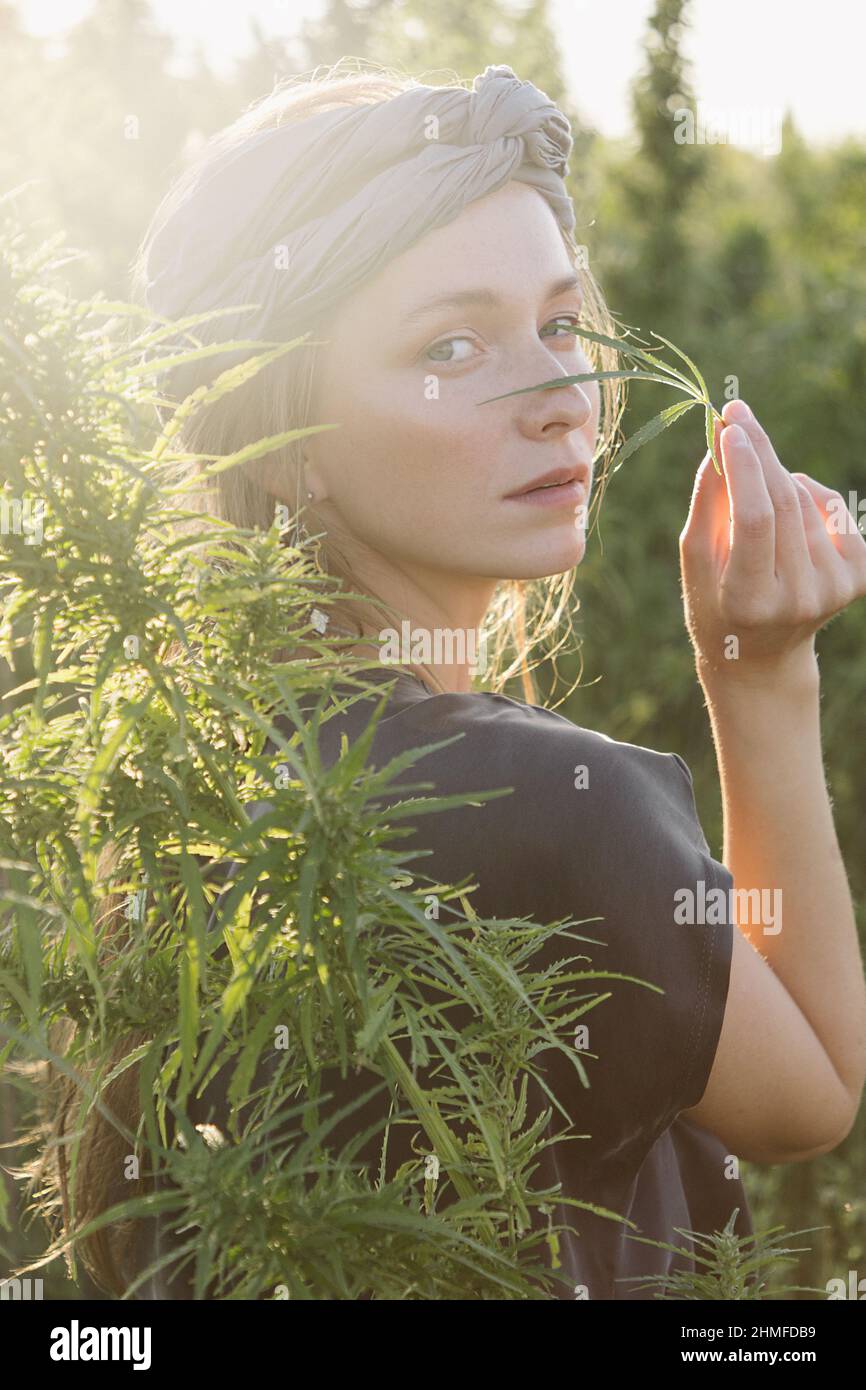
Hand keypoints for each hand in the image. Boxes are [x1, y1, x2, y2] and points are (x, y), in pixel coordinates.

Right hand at [679, 398, 865, 686]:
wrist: (762, 657)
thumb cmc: (715, 604)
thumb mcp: (696, 565)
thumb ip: (705, 508)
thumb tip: (719, 447)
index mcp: (750, 601)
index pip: (756, 521)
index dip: (745, 469)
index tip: (728, 426)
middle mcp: (799, 599)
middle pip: (784, 503)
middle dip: (758, 451)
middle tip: (737, 414)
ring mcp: (835, 589)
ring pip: (805, 500)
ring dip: (775, 478)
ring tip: (753, 492)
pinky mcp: (859, 578)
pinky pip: (832, 508)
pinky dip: (808, 494)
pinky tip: (789, 511)